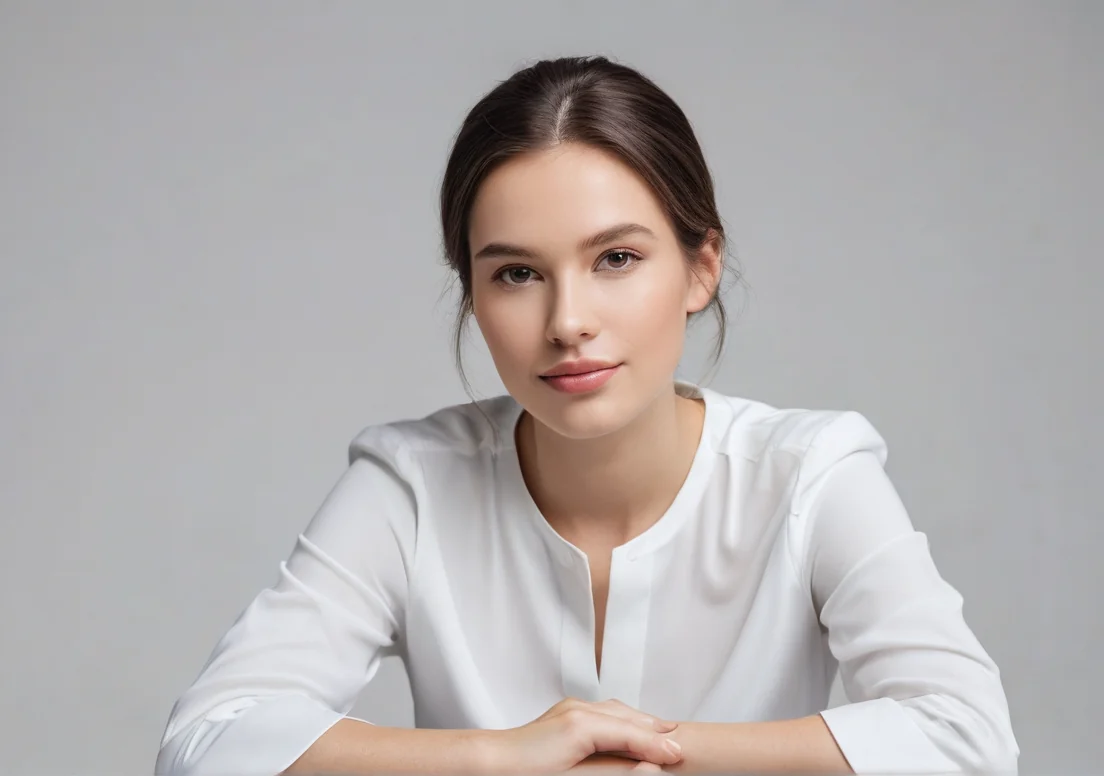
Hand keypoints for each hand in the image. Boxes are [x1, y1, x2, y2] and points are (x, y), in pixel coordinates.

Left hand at [482, 697, 682, 774]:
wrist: (489, 764)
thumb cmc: (525, 775)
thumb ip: (616, 773)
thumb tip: (651, 768)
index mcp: (582, 725)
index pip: (632, 734)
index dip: (658, 746)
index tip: (679, 756)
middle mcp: (578, 709)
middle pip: (628, 717)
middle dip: (655, 729)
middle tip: (681, 743)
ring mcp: (570, 708)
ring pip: (617, 710)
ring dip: (641, 721)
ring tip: (664, 733)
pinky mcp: (564, 714)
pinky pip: (604, 712)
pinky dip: (623, 719)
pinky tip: (631, 728)